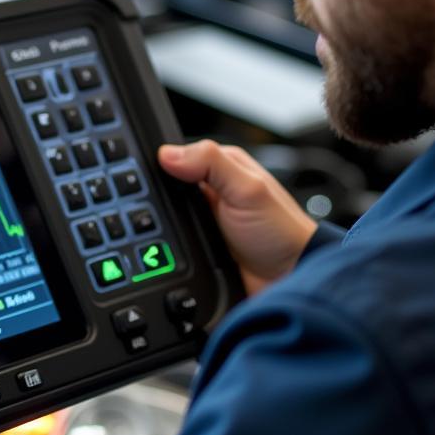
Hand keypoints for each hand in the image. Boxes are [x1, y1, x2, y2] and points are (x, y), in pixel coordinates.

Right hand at [159, 141, 317, 295]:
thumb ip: (211, 163)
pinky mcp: (198, 244)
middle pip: (168, 187)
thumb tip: (168, 153)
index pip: (179, 156)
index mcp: (223, 166)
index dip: (161, 166)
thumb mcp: (248, 189)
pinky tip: (166, 249)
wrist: (287, 281)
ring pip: (166, 215)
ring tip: (160, 233)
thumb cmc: (281, 233)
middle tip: (159, 211)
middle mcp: (212, 189)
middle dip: (158, 199)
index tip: (147, 180)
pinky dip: (166, 245)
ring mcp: (204, 218)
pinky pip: (170, 241)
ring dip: (161, 225)